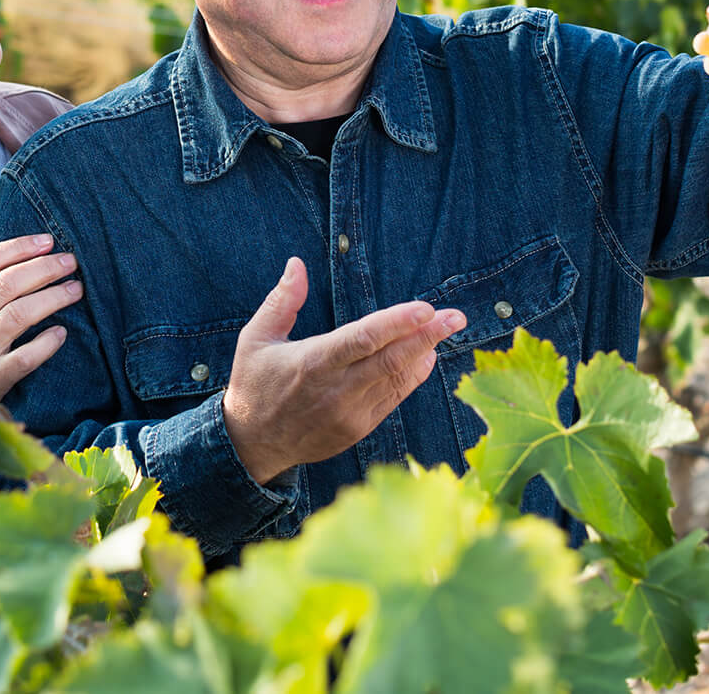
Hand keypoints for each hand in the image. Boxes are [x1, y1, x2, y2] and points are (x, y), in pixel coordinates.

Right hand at [0, 234, 81, 403]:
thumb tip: (9, 253)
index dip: (19, 247)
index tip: (47, 241)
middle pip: (7, 284)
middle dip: (43, 268)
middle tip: (69, 262)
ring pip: (17, 315)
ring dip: (51, 298)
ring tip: (75, 290)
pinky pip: (24, 358)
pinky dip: (45, 344)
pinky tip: (61, 333)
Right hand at [222, 258, 466, 485]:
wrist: (253, 444)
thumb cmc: (254, 383)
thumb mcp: (256, 338)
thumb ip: (282, 301)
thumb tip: (297, 264)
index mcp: (312, 363)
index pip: (362, 339)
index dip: (397, 323)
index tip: (425, 308)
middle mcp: (335, 390)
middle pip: (391, 359)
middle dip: (427, 335)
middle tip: (456, 316)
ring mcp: (349, 413)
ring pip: (396, 380)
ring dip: (424, 353)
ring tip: (447, 330)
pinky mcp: (357, 429)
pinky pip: (392, 400)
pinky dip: (411, 379)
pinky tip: (425, 359)